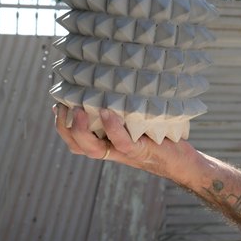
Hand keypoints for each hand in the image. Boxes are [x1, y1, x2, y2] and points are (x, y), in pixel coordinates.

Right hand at [53, 104, 195, 178]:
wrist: (183, 160)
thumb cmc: (161, 136)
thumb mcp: (139, 120)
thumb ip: (126, 108)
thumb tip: (116, 80)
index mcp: (107, 142)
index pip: (76, 140)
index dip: (62, 125)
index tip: (57, 104)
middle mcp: (111, 149)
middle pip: (77, 146)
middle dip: (64, 127)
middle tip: (62, 106)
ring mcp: (124, 153)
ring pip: (91, 149)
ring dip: (80, 130)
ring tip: (78, 109)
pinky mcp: (140, 151)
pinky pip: (121, 142)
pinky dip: (112, 128)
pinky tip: (108, 112)